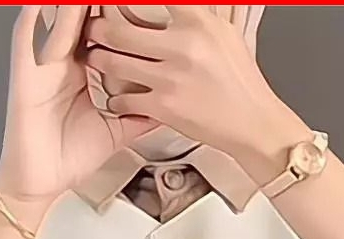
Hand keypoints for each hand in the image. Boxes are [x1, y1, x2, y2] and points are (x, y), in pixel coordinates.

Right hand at [0, 5, 157, 210]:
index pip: (103, 32)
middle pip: (81, 17)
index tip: (143, 6)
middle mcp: (61, 63)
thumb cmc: (67, 159)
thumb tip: (167, 106)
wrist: (39, 184)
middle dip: (98, 4)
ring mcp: (41, 66)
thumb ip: (138, 114)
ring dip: (73, 3)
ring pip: (60, 19)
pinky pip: (26, 36)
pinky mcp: (22, 75)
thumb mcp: (114, 131)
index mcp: (81, 72)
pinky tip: (44, 1)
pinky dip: (36, 13)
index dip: (119, 13)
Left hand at [83, 5, 303, 160]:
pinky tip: (115, 98)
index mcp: (198, 22)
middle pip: (120, 30)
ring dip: (99, 61)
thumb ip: (193, 16)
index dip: (124, 0)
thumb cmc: (238, 81)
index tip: (107, 1)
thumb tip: (173, 7)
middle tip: (93, 29)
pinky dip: (115, 100)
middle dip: (98, 29)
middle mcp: (183, 46)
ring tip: (96, 58)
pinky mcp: (164, 108)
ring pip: (115, 64)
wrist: (251, 121)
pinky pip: (124, 100)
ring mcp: (171, 78)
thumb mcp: (222, 33)